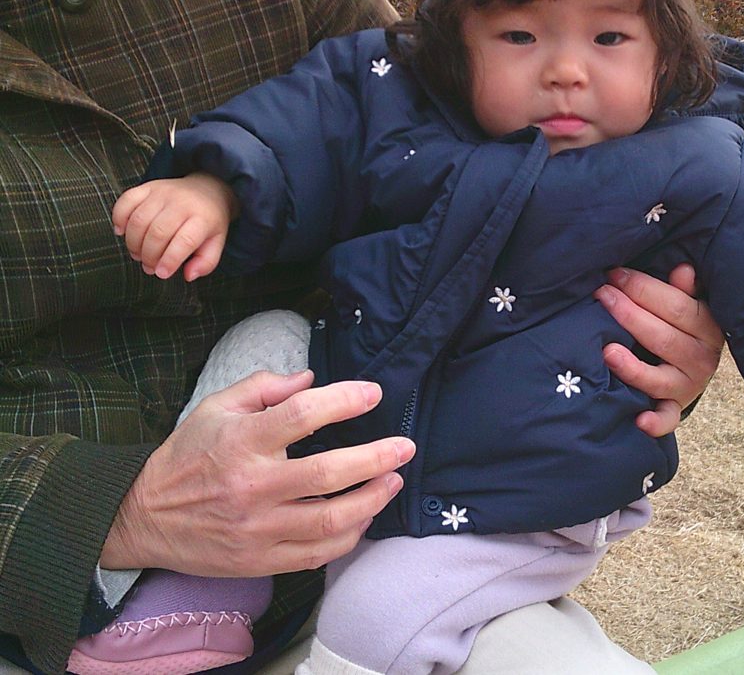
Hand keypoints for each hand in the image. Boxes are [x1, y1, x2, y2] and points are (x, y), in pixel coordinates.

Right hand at [100, 370, 414, 575]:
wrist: (143, 517)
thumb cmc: (187, 455)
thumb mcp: (216, 407)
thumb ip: (264, 387)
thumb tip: (311, 379)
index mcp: (242, 441)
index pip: (302, 415)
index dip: (344, 400)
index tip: (373, 393)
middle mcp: (252, 486)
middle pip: (328, 473)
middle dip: (376, 458)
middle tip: (405, 447)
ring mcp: (257, 528)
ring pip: (330, 519)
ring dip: (372, 500)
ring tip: (394, 480)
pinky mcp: (260, 560)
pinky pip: (317, 553)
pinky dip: (348, 536)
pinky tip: (365, 517)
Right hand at [112, 173, 237, 280]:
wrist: (204, 188)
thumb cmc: (207, 220)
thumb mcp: (217, 242)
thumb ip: (205, 262)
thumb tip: (188, 275)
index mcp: (202, 218)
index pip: (185, 240)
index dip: (170, 260)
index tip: (161, 274)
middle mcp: (182, 203)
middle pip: (157, 233)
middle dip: (149, 256)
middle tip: (149, 267)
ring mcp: (163, 193)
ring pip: (139, 220)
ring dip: (133, 243)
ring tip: (138, 254)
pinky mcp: (147, 187)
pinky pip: (126, 201)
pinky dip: (119, 218)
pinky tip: (122, 232)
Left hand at [594, 264, 723, 437]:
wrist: (693, 363)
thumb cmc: (682, 324)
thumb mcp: (688, 303)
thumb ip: (682, 290)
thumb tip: (683, 269)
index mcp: (708, 326)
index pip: (675, 306)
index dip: (643, 288)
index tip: (615, 275)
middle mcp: (702, 358)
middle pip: (663, 338)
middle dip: (629, 314)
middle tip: (602, 296)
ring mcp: (688, 385)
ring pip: (659, 378)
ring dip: (633, 368)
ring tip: (607, 352)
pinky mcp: (675, 407)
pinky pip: (667, 418)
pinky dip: (655, 422)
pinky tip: (638, 420)